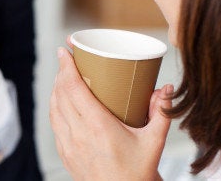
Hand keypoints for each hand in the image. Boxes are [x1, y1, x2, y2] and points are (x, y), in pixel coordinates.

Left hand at [50, 47, 172, 180]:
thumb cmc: (137, 172)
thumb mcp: (154, 141)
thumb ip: (161, 112)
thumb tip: (166, 88)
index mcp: (98, 127)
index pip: (74, 89)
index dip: (66, 67)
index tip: (64, 51)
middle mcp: (79, 134)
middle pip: (61, 94)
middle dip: (61, 72)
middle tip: (67, 58)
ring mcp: (69, 145)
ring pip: (54, 108)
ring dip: (56, 89)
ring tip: (64, 76)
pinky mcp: (65, 154)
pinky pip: (54, 123)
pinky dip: (55, 107)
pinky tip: (61, 101)